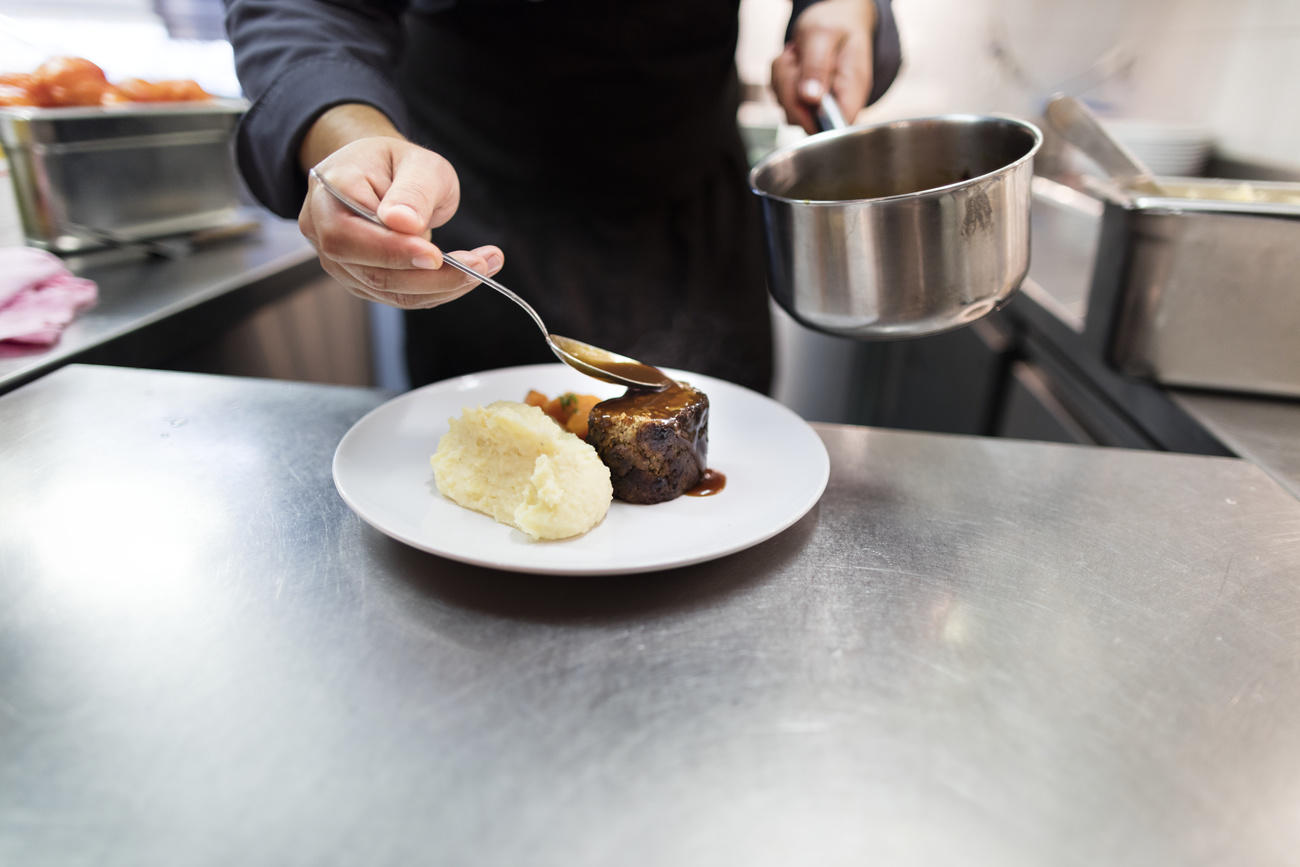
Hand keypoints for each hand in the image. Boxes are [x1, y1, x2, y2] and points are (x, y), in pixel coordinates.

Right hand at [299, 121, 502, 309]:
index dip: (394, 251)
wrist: (380, 174)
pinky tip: (469, 274)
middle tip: (480, 265)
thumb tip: (403, 223)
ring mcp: (339, 261)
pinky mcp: (362, 280)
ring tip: (485, 264)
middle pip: (370, 271)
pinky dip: (438, 290)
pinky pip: (400, 295)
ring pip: (390, 290)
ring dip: (442, 286)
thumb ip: (412, 191)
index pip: (350, 234)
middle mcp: (323, 231)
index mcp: (330, 192)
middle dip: (430, 277)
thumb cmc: (397, 164)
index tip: (436, 255)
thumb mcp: (418, 163)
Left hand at [771, 0, 876, 133]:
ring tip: (799, 57)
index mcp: (853, 90)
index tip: (804, 92)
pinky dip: (781, 76)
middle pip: (803, 119)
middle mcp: (838, 103)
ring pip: (787, 107)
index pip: (835, 126)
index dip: (812, 117)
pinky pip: (781, 96)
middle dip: (790, 88)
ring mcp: (819, 105)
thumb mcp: (824, 35)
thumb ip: (817, 67)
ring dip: (784, 79)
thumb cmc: (836, 24)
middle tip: (799, 60)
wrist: (837, 19)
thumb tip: (810, 98)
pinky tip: (795, 62)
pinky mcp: (804, 101)